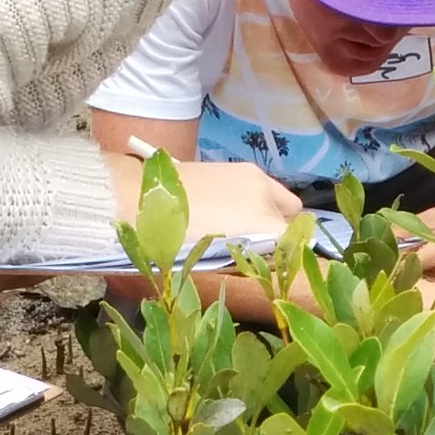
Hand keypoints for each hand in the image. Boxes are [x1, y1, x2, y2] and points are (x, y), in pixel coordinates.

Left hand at [118, 155, 302, 245]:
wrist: (140, 198)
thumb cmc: (171, 241)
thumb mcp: (212, 262)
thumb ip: (246, 261)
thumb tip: (264, 262)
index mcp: (261, 224)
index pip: (293, 246)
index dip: (283, 259)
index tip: (267, 267)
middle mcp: (265, 197)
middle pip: (293, 220)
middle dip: (280, 233)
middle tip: (252, 247)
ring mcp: (253, 177)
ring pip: (280, 200)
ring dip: (270, 214)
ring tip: (240, 227)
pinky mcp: (238, 167)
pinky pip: (262, 187)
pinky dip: (255, 199)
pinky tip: (227, 208)